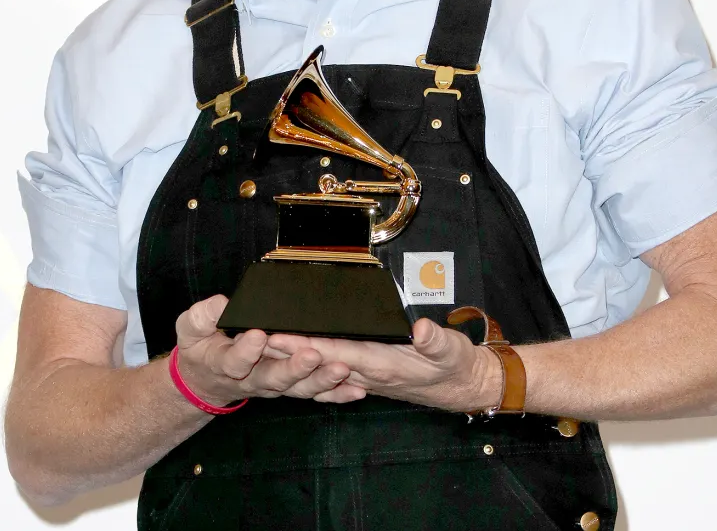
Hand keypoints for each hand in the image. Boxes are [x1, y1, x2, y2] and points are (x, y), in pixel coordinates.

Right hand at [173, 295, 365, 406]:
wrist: (207, 377)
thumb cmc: (201, 346)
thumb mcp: (190, 328)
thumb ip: (202, 317)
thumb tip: (221, 305)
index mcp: (225, 364)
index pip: (234, 360)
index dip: (246, 350)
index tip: (258, 335)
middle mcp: (252, 379)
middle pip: (273, 378)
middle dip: (294, 368)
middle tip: (311, 355)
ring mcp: (274, 385)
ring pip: (298, 388)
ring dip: (320, 380)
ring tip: (341, 370)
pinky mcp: (290, 386)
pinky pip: (313, 393)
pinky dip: (335, 394)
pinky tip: (356, 390)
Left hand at [265, 318, 500, 410]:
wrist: (464, 386)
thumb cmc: (455, 365)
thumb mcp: (451, 350)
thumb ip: (435, 341)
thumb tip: (422, 330)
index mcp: (380, 364)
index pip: (333, 352)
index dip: (303, 345)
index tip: (274, 336)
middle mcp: (366, 372)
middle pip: (317, 360)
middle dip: (285, 350)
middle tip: (251, 336)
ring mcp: (366, 375)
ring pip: (320, 365)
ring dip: (292, 356)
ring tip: (261, 342)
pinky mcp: (369, 373)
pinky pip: (332, 369)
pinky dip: (312, 364)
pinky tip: (295, 359)